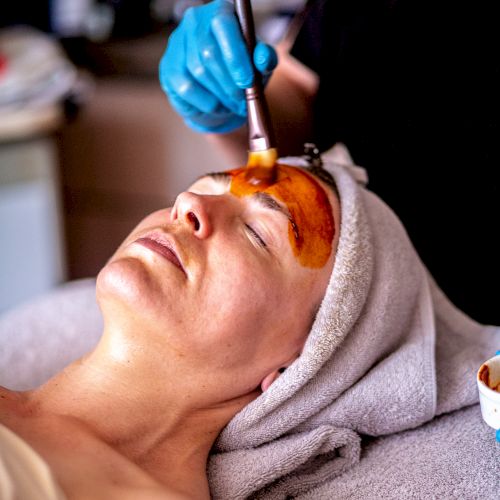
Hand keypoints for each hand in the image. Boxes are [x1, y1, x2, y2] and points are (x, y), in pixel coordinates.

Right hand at [159, 0, 277, 133]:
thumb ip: (265, 59)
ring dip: (220, 94)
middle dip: (229, 82)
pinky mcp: (168, 68)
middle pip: (208, 52)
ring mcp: (177, 44)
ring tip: (233, 105)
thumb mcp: (258, 65)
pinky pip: (187, 88)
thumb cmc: (240, 72)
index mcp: (220, 12)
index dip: (235, 55)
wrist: (220, 93)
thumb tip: (263, 58)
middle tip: (242, 100)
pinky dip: (206, 102)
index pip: (223, 24)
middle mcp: (195, 22)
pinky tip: (217, 107)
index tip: (247, 81)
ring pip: (198, 72)